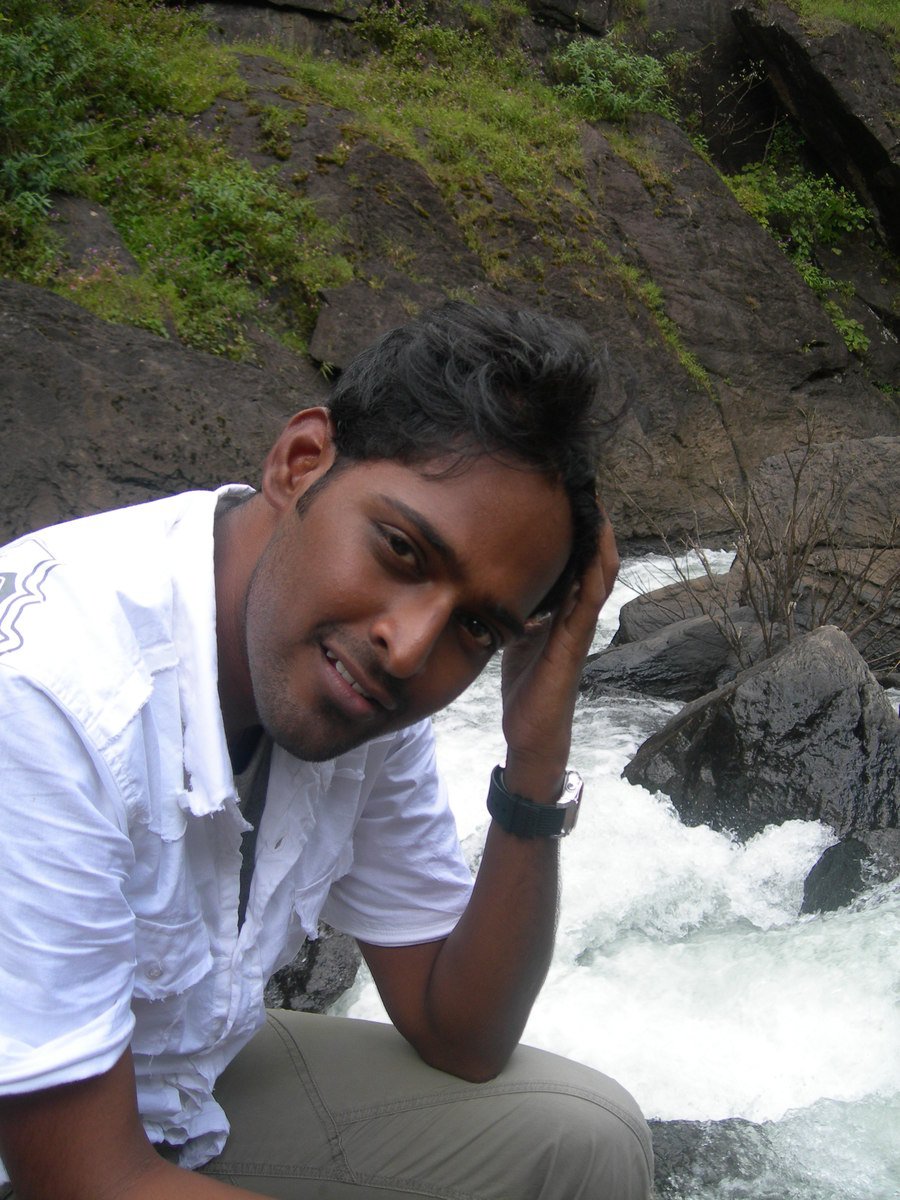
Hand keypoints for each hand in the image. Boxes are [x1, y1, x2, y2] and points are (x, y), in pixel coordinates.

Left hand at [500, 513, 617, 801]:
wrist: (530, 733)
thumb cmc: (524, 688)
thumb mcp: (515, 637)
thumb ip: (516, 610)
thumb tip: (494, 581)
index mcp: (561, 610)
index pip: (575, 559)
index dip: (575, 528)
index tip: (566, 492)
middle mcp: (575, 614)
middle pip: (593, 558)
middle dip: (590, 523)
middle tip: (584, 485)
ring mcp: (579, 627)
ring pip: (599, 572)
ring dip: (598, 538)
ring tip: (594, 503)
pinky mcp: (574, 643)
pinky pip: (590, 599)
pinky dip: (594, 570)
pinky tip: (592, 546)